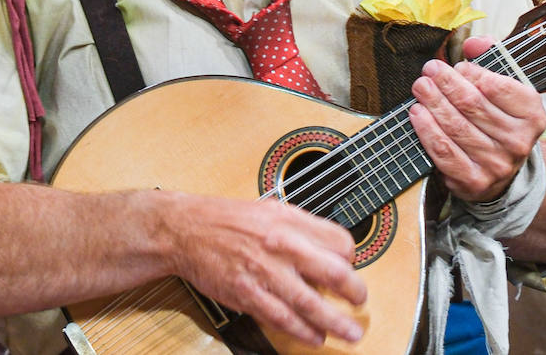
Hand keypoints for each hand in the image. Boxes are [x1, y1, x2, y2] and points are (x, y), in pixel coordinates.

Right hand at [165, 194, 366, 347]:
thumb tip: (330, 250)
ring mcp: (265, 271)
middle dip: (355, 292)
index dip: (350, 258)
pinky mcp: (248, 294)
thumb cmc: (226, 219)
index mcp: (289, 220)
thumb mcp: (270, 209)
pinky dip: (303, 331)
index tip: (349, 268)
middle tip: (360, 302)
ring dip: (336, 323)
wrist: (186, 229)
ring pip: (311, 303)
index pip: (338, 242)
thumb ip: (301, 228)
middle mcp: (281, 244)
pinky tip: (314, 337)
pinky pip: (282, 319)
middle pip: (334, 272)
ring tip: (350, 333)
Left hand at [408, 37, 545, 201]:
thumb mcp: (506, 89)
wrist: (504, 170)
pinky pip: (444, 151)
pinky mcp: (474, 180)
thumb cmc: (499, 120)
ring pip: (456, 126)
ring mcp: (497, 164)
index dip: (472, 72)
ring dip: (433, 103)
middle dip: (446, 83)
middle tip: (429, 70)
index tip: (457, 65)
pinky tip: (417, 114)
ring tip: (420, 87)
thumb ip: (491, 59)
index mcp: (532, 115)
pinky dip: (427, 130)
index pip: (497, 87)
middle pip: (472, 104)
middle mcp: (518, 142)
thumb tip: (474, 42)